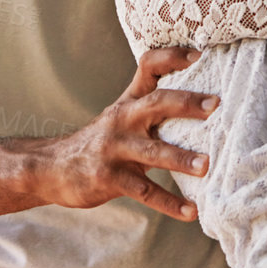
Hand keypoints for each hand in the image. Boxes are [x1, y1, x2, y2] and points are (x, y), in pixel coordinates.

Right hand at [31, 46, 215, 222]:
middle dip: (186, 103)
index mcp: (128, 102)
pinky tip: (190, 211)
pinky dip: (169, 203)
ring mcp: (115, 149)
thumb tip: (202, 106)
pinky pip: (145, 192)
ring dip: (181, 159)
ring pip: (153, 151)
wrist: (52, 167)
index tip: (198, 56)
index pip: (148, 67)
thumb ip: (153, 110)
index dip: (171, 57)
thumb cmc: (101, 142)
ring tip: (207, 166)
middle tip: (215, 105)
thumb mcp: (121, 117)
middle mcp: (122, 119)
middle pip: (156, 103)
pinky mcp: (109, 178)